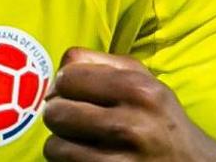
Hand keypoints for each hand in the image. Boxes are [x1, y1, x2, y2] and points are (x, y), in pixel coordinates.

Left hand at [42, 47, 215, 160]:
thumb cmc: (161, 120)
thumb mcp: (144, 81)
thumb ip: (102, 63)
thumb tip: (60, 70)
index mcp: (138, 89)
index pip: (68, 76)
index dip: (64, 85)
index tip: (73, 94)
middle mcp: (131, 124)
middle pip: (56, 111)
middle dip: (59, 115)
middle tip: (76, 121)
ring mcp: (121, 161)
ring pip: (54, 146)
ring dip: (62, 145)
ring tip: (82, 143)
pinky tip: (88, 158)